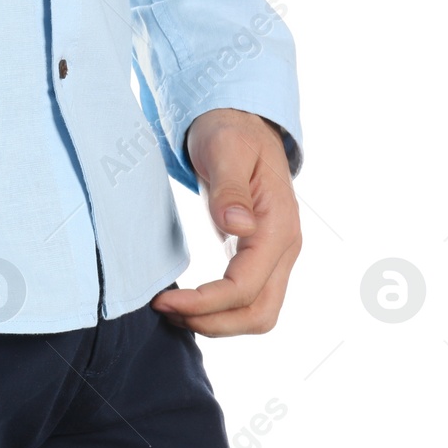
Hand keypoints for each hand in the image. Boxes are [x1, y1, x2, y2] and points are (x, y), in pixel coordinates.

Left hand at [150, 108, 300, 336]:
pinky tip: (186, 303)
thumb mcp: (225, 149)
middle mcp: (284, 248)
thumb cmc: (231, 132)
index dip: (205, 304)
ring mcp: (275, 255)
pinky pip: (247, 299)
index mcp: (278, 226)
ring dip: (216, 323)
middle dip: (213, 323)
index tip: (163, 301)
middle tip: (166, 311)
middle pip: (260, 314)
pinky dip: (219, 311)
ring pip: (258, 313)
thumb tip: (237, 226)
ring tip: (172, 311)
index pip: (246, 287)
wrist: (241, 124)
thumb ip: (230, 187)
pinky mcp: (259, 257)